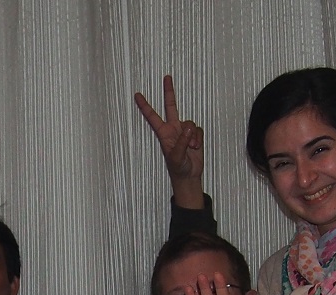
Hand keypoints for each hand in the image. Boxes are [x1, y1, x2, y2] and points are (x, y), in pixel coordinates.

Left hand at [134, 76, 203, 206]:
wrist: (189, 175)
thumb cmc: (178, 168)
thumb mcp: (176, 156)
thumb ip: (182, 141)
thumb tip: (188, 128)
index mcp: (164, 133)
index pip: (152, 116)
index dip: (145, 105)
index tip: (137, 95)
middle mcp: (173, 129)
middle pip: (171, 106)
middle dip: (169, 92)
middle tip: (167, 77)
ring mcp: (184, 131)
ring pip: (190, 122)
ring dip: (193, 136)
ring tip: (191, 148)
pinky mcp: (194, 135)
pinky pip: (198, 130)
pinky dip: (199, 138)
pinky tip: (196, 147)